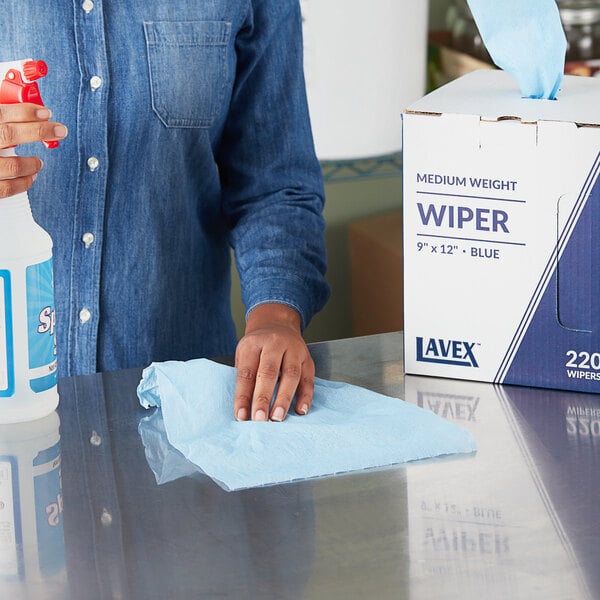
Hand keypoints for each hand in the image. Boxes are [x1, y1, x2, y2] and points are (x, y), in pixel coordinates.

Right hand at [0, 103, 66, 197]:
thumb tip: (16, 108)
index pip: (1, 113)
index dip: (26, 111)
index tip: (45, 113)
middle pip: (10, 134)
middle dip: (39, 131)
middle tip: (58, 130)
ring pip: (12, 164)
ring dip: (32, 162)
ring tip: (39, 161)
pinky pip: (6, 188)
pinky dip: (23, 183)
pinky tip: (31, 177)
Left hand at [234, 303, 314, 421]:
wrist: (277, 324)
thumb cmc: (258, 345)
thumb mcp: (244, 354)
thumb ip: (245, 377)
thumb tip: (243, 410)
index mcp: (254, 344)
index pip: (247, 372)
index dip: (243, 396)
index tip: (241, 416)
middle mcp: (274, 344)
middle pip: (268, 372)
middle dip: (263, 397)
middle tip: (259, 419)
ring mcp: (294, 350)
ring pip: (291, 375)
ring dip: (284, 398)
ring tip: (278, 417)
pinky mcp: (308, 359)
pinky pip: (308, 378)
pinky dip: (306, 396)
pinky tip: (300, 410)